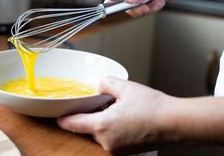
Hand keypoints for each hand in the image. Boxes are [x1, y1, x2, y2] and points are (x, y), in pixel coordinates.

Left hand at [57, 77, 172, 153]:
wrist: (175, 122)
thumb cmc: (153, 107)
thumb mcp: (125, 87)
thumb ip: (106, 84)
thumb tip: (100, 85)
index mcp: (102, 126)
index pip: (74, 124)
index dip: (64, 120)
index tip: (58, 117)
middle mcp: (106, 141)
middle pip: (88, 128)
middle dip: (91, 116)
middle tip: (100, 103)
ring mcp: (117, 149)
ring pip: (101, 133)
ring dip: (103, 122)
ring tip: (116, 109)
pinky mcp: (126, 151)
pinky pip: (112, 138)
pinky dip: (112, 129)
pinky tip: (125, 118)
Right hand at [105, 0, 196, 16]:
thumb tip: (131, 0)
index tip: (111, 3)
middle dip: (134, 6)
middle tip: (143, 7)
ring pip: (136, 7)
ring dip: (146, 8)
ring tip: (158, 0)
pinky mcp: (150, 0)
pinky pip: (146, 9)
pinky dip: (154, 8)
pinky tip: (162, 0)